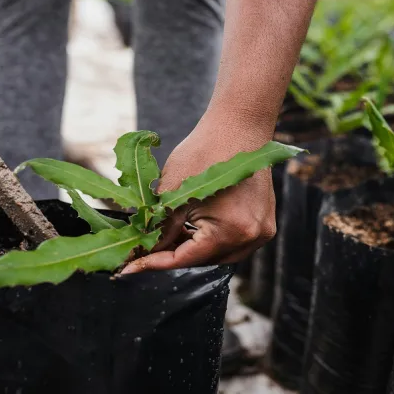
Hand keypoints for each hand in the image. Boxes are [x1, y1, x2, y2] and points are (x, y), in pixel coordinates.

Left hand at [122, 110, 276, 272]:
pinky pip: (233, 243)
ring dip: (194, 249)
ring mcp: (262, 231)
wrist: (238, 126)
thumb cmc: (205, 150)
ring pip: (219, 255)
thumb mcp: (173, 192)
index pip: (185, 259)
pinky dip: (212, 240)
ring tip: (169, 237)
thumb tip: (142, 251)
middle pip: (203, 260)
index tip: (128, 268)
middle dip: (174, 255)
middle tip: (145, 249)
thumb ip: (160, 228)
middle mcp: (252, 237)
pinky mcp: (264, 223)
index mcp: (231, 230)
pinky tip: (194, 229)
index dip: (153, 262)